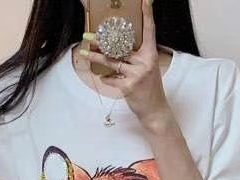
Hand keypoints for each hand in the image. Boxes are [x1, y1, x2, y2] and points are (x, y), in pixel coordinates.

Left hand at [82, 0, 174, 133]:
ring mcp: (137, 74)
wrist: (155, 110)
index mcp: (151, 54)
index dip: (148, 15)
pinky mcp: (129, 86)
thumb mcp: (148, 68)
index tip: (145, 1)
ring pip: (112, 62)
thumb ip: (136, 57)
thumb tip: (116, 47)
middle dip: (103, 41)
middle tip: (89, 35)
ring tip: (85, 53)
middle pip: (121, 46)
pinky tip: (103, 77)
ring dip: (96, 58)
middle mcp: (145, 61)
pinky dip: (106, 78)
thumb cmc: (149, 88)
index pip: (149, 31)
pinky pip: (112, 78)